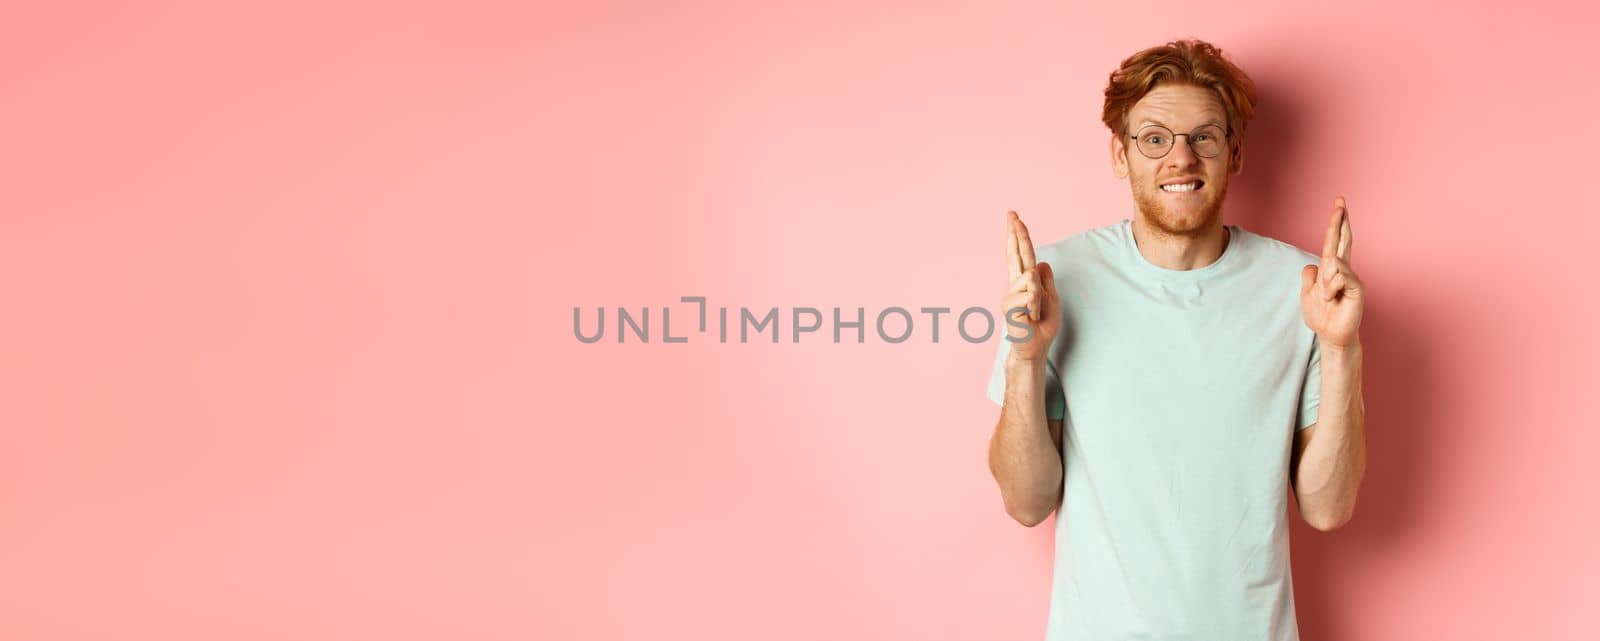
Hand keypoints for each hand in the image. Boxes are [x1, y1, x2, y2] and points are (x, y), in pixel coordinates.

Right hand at [1003, 211, 1060, 361]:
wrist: (1035, 346)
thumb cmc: (1042, 325)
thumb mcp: (1051, 299)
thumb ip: (1046, 281)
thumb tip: (1040, 263)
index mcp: (1025, 280)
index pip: (1022, 254)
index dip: (1019, 235)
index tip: (1015, 218)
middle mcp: (1015, 284)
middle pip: (1016, 253)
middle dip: (1015, 233)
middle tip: (1012, 214)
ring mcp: (1010, 294)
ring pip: (1030, 279)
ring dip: (1039, 298)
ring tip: (1036, 312)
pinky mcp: (1009, 306)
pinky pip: (1030, 295)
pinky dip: (1036, 307)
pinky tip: (1032, 316)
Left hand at [1300, 196, 1363, 348]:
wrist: (1330, 334)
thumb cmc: (1321, 315)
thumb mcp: (1308, 293)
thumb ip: (1310, 276)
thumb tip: (1313, 263)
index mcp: (1332, 269)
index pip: (1335, 241)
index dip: (1336, 224)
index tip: (1339, 205)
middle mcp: (1344, 269)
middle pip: (1343, 240)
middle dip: (1340, 220)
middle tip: (1340, 201)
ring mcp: (1352, 278)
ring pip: (1332, 263)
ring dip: (1324, 286)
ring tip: (1328, 300)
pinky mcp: (1357, 288)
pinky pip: (1340, 276)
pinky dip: (1330, 289)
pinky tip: (1333, 298)